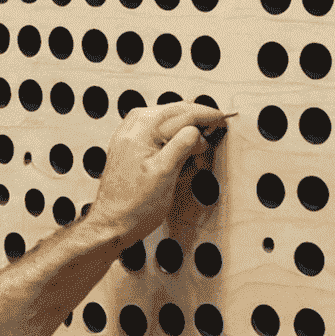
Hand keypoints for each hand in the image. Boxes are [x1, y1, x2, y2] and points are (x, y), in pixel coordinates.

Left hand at [87, 101, 233, 248]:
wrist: (112, 224)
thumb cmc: (135, 206)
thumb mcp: (165, 174)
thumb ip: (181, 146)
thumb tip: (196, 130)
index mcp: (140, 131)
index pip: (181, 113)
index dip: (205, 115)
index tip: (222, 119)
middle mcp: (131, 127)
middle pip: (172, 111)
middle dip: (196, 117)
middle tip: (216, 126)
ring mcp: (128, 135)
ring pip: (164, 118)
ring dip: (184, 125)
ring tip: (201, 137)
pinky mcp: (129, 146)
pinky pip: (154, 129)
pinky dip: (170, 133)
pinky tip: (179, 143)